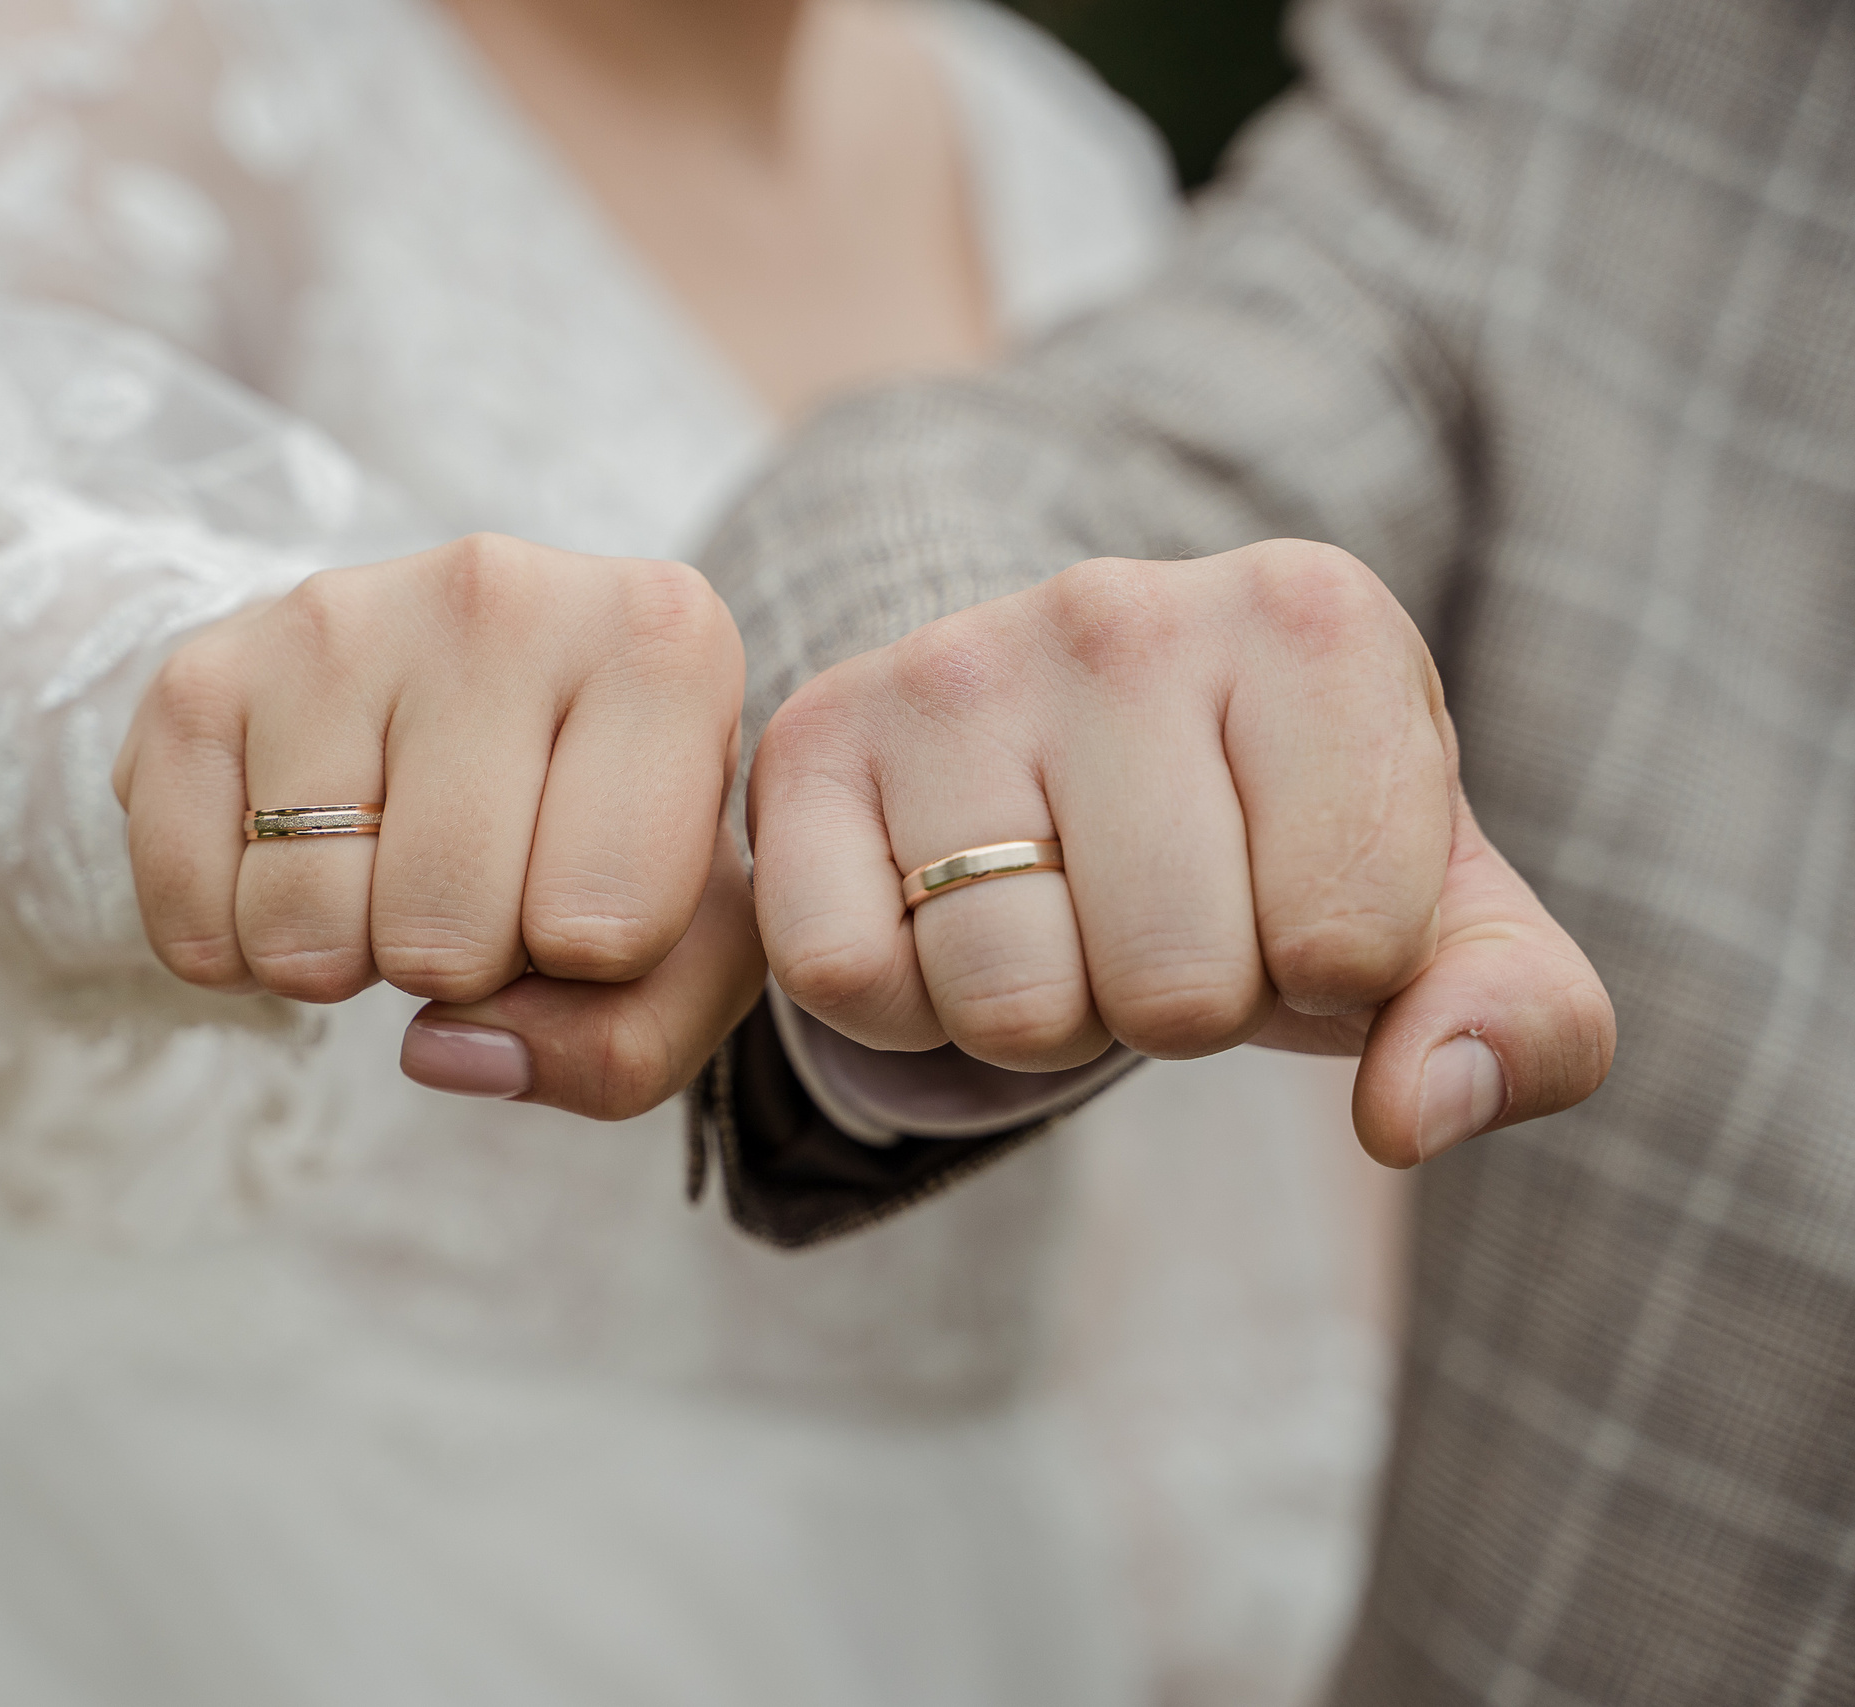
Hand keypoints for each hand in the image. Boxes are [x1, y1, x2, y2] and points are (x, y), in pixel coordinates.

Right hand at [112, 533, 766, 1117]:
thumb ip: (627, 1042)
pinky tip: (297, 867)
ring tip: (387, 871)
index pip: (612, 926)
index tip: (595, 887)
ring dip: (343, 958)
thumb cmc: (599, 830)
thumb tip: (447, 1051)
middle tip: (478, 887)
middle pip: (448, 937)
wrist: (449, 702)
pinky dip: (235, 949)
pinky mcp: (202, 674)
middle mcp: (500, 594)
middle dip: (460, 967)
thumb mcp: (683, 948)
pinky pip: (193, 921)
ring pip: (308, 931)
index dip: (594, 964)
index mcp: (664, 640)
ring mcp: (337, 622)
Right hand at [747, 540, 1615, 1166]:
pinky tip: (934, 911)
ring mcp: (949, 666)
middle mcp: (1120, 607)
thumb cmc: (1273, 834)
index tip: (1288, 890)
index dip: (1324, 973)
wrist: (1061, 727)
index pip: (1350, 947)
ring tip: (1050, 912)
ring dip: (1036, 1017)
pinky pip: (849, 981)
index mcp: (1316, 619)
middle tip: (1154, 917)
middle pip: (1174, 993)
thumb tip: (1415, 1114)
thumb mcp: (1433, 914)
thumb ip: (1522, 1018)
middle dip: (1173, 1008)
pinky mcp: (812, 739)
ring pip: (1006, 1000)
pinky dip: (901, 1004)